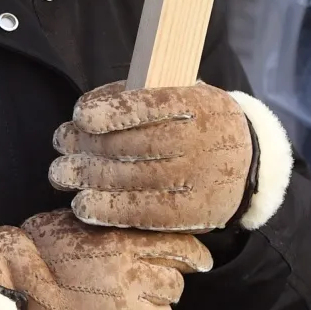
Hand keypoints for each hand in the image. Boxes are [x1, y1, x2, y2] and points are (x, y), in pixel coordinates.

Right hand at [0, 210, 211, 309]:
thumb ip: (116, 224)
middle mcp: (133, 282)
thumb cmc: (36, 252)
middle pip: (174, 286)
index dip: (195, 256)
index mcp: (124, 247)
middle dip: (158, 286)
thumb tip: (153, 227)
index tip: (201, 262)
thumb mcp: (78, 222)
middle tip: (130, 288)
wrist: (8, 294)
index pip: (183, 250)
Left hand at [50, 81, 256, 232]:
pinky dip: (108, 210)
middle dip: (90, 146)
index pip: (152, 106)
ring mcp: (198, 181)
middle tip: (62, 144)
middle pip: (136, 146)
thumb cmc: (200, 122)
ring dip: (90, 177)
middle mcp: (202, 143)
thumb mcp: (187, 95)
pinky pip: (144, 213)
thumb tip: (87, 114)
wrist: (248, 162)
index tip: (80, 116)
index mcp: (200, 105)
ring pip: (135, 180)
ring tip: (62, 173)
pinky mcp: (191, 214)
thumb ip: (144, 98)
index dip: (113, 112)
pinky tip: (82, 204)